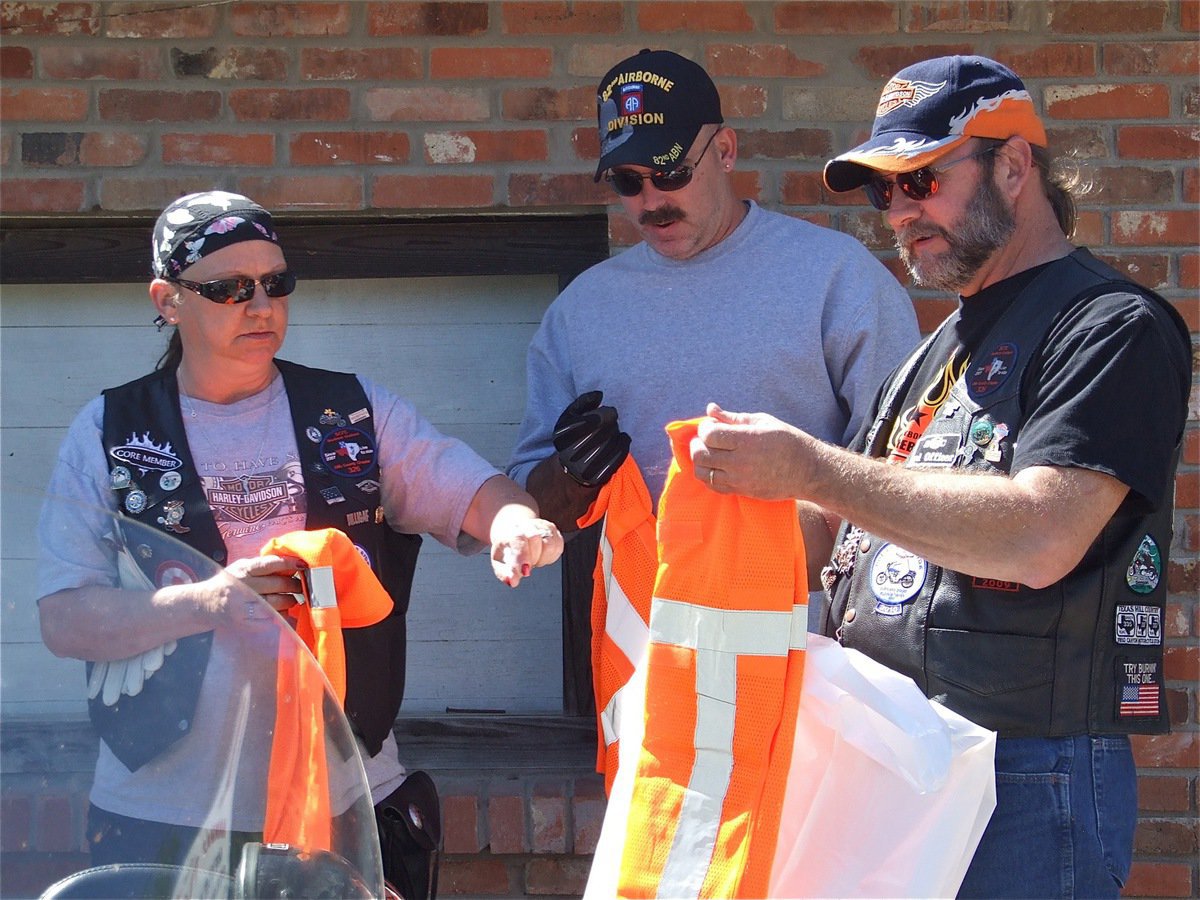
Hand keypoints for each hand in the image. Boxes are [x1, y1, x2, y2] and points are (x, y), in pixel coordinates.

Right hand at [208, 554, 304, 622]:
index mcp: (243, 570)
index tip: (302, 564)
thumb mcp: (240, 568)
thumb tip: (290, 563)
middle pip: (277, 585)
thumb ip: (261, 565)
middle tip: (301, 585)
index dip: (288, 563)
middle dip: (294, 585)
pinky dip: (282, 615)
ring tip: (293, 598)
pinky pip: (272, 619)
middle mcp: (243, 587)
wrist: (205, 604)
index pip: (270, 564)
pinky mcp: (245, 622)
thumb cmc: (229, 583)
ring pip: (277, 603)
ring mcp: (244, 606)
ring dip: (290, 600)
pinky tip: (284, 611)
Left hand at [491, 517, 563, 587]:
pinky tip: (540, 556)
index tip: (525, 572)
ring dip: (541, 559)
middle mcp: (528, 526)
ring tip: (533, 559)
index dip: (522, 557)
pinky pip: (557, 548)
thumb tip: (511, 581)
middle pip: (535, 539)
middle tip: (525, 567)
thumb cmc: (508, 548)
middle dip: (532, 559)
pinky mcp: (555, 532)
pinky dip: (549, 557)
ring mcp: (543, 528)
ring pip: (550, 545)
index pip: (518, 540)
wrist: (515, 532)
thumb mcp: (499, 562)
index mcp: (512, 531)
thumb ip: (504, 573)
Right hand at [553, 391, 630, 487]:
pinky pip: (621, 453)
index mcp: (563, 437)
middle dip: (610, 423)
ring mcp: (586, 467)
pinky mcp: (599, 476)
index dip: (605, 414)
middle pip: (606, 429)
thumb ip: (583, 402)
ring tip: (610, 433)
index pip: (594, 420)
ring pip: (614, 439)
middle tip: (608, 423)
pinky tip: (621, 439)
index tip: (607, 413)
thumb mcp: (570, 416)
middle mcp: (572, 454)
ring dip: (616, 432)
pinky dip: (624, 442)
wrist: (572, 468)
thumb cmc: (572, 436)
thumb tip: (599, 395)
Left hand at [691, 403, 811, 500]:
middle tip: (705, 438)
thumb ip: (734, 417)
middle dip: (697, 444)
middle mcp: (740, 461)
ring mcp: (740, 479)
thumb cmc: (787, 440)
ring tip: (708, 452)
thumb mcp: (763, 422)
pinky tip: (714, 466)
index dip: (704, 428)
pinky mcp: (742, 491)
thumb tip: (710, 409)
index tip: (711, 425)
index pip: (709, 434)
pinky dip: (707, 475)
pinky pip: (713, 486)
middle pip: (701, 454)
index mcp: (747, 440)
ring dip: (700, 461)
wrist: (808, 471)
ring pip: (702, 473)